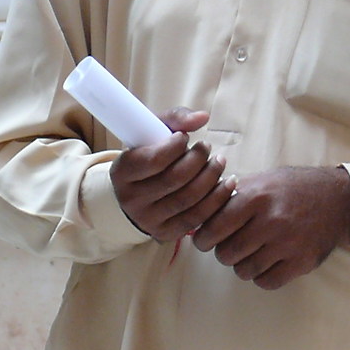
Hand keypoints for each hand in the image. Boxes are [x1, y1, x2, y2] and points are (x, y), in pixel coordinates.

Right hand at [110, 107, 233, 242]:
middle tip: (207, 147)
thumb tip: (202, 117)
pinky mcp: (165, 232)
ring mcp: (148, 219)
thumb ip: (175, 118)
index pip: (154, 160)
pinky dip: (218, 198)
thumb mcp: (152, 133)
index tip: (184, 137)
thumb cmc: (149, 156)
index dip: (176, 146)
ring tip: (219, 161)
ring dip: (212, 176)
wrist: (137, 192)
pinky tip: (227, 182)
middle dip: (199, 159)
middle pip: (175, 179)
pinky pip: (197, 218)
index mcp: (122, 172)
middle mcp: (131, 199)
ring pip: (189, 198)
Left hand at [189, 165, 349, 289]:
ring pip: (244, 270)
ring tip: (255, 252)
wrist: (340, 198)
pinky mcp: (302, 261)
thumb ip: (230, 195)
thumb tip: (196, 215)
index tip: (209, 239)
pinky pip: (266, 282)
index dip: (205, 238)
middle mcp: (271, 221)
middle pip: (226, 253)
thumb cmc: (295, 188)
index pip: (212, 229)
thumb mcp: (263, 179)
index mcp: (257, 197)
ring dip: (244, 264)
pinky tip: (270, 262)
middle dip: (225, 252)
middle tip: (234, 244)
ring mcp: (288, 243)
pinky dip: (263, 276)